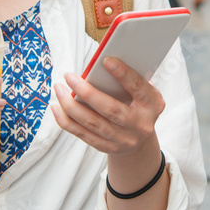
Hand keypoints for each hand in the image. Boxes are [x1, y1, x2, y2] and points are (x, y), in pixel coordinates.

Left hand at [51, 57, 165, 155]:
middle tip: (69, 76)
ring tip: (59, 89)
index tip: (106, 60)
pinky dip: (66, 121)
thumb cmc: (137, 103)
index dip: (123, 74)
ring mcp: (124, 139)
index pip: (138, 87)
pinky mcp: (108, 148)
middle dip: (87, 92)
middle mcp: (140, 125)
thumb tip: (100, 64)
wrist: (140, 139)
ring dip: (71, 105)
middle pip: (111, 109)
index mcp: (153, 104)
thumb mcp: (142, 91)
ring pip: (93, 123)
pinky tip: (56, 107)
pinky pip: (83, 134)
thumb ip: (127, 79)